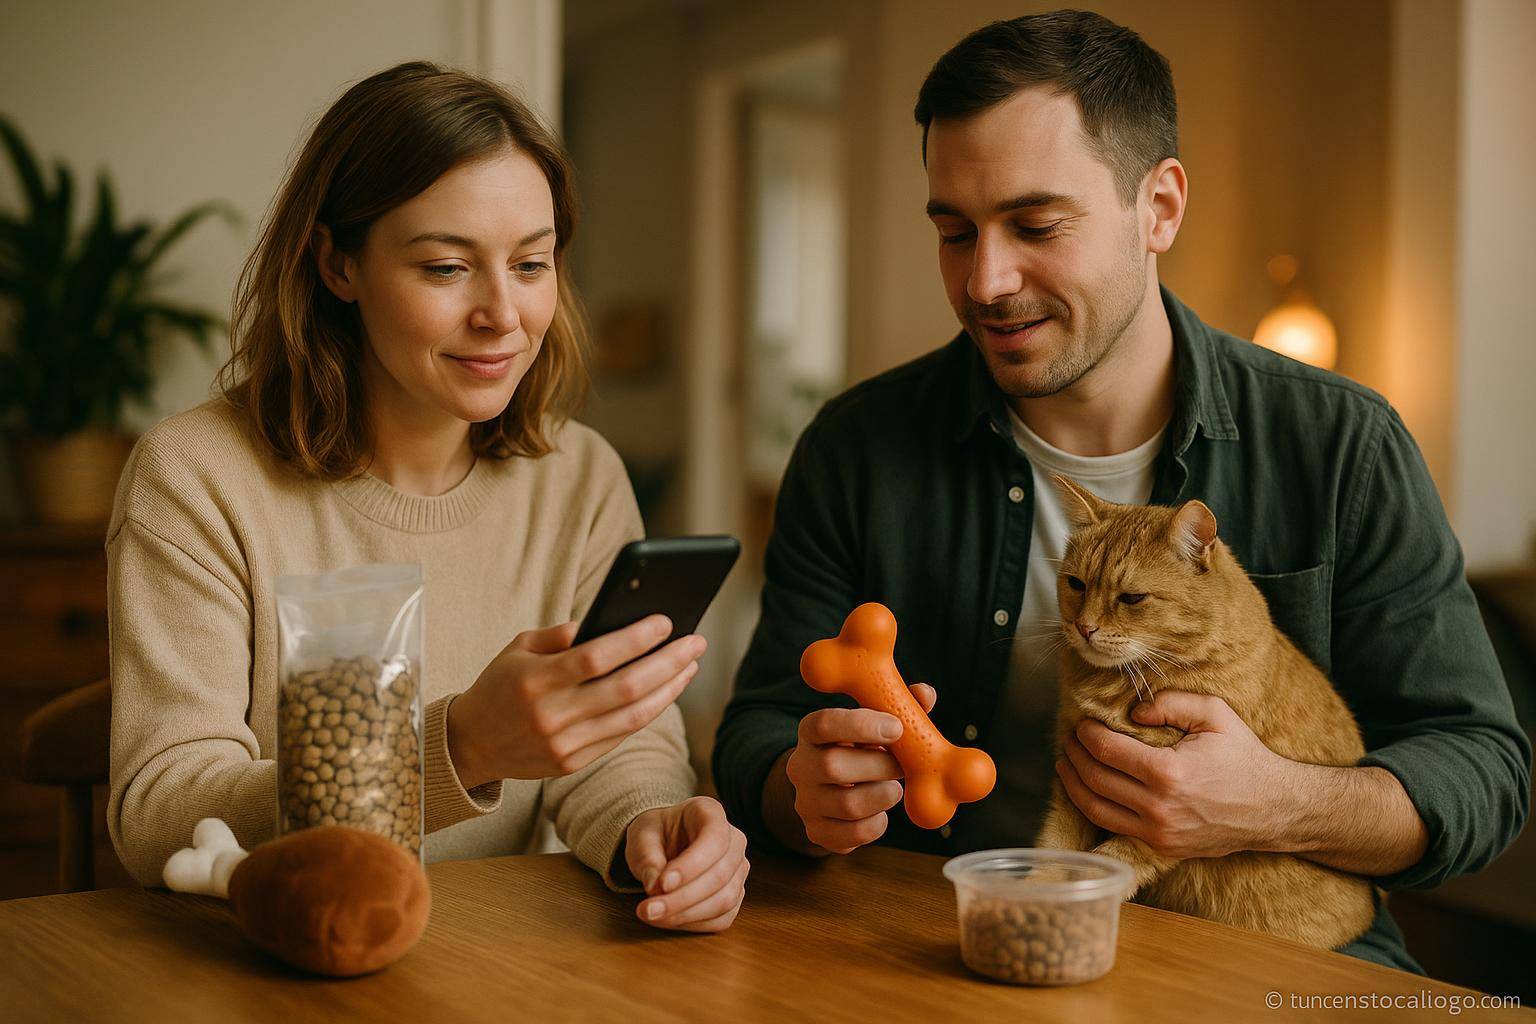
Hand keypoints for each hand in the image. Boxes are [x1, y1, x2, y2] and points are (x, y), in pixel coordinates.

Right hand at [448, 615, 703, 786]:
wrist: (469, 744)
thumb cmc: (500, 685)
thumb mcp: (518, 648)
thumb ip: (560, 635)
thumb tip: (606, 624)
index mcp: (536, 680)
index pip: (598, 657)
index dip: (636, 639)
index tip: (666, 622)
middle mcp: (552, 715)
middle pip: (626, 688)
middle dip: (668, 663)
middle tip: (695, 642)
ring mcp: (564, 744)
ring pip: (632, 717)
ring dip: (669, 690)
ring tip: (690, 666)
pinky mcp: (572, 764)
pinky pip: (621, 735)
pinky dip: (648, 712)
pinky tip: (666, 691)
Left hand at [624, 797, 747, 931]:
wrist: (664, 844)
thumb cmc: (656, 834)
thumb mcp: (642, 836)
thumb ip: (647, 857)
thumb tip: (654, 887)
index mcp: (711, 813)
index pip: (715, 838)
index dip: (692, 865)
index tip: (663, 884)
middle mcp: (734, 840)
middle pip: (720, 874)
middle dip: (682, 898)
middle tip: (648, 909)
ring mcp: (738, 870)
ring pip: (725, 900)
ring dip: (687, 914)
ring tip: (653, 916)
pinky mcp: (735, 896)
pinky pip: (722, 917)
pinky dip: (694, 924)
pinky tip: (669, 920)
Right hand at [785, 683, 936, 853]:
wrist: (826, 790)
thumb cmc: (857, 748)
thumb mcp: (870, 724)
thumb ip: (896, 706)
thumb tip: (925, 693)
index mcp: (810, 732)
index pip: (824, 724)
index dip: (861, 725)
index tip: (896, 728)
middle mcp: (800, 767)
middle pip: (834, 767)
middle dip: (879, 766)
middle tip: (902, 766)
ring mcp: (805, 802)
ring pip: (847, 804)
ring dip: (883, 795)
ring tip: (893, 788)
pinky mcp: (816, 832)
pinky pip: (852, 835)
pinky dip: (877, 824)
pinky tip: (880, 811)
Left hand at [1055, 690, 1294, 858]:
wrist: (1274, 809)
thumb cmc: (1243, 758)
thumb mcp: (1214, 715)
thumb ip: (1170, 703)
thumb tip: (1132, 712)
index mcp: (1169, 773)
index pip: (1107, 751)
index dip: (1087, 735)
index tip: (1081, 724)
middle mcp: (1158, 808)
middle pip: (1095, 780)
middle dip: (1075, 756)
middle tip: (1069, 739)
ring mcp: (1158, 833)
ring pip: (1096, 809)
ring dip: (1073, 785)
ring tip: (1066, 764)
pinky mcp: (1161, 847)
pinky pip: (1114, 827)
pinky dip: (1093, 808)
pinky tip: (1087, 790)